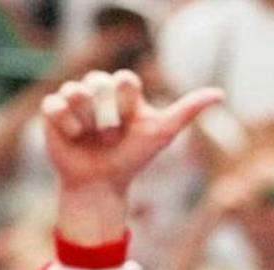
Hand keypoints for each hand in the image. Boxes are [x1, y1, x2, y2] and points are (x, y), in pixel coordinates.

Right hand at [42, 70, 222, 195]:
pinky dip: (66, 125)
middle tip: (110, 136)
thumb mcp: (162, 133)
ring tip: (90, 137)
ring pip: (76, 92)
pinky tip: (73, 137)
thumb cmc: (133, 158)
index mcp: (123, 90)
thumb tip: (220, 94)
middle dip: (107, 116)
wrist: (103, 185)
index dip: (128, 105)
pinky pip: (55, 105)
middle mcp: (98, 90)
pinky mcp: (52, 112)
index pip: (125, 80)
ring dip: (86, 122)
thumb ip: (187, 110)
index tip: (131, 125)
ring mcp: (74, 99)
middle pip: (98, 83)